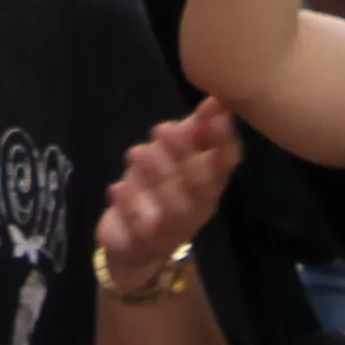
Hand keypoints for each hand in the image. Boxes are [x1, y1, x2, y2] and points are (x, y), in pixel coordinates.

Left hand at [97, 97, 241, 283]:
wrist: (135, 244)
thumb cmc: (162, 187)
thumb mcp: (177, 154)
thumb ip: (197, 127)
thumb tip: (216, 99)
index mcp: (211, 181)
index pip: (226, 161)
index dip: (224, 138)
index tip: (218, 111)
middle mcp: (198, 207)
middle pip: (201, 185)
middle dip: (184, 156)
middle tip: (162, 129)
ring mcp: (173, 230)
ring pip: (173, 209)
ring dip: (157, 179)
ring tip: (137, 153)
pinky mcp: (143, 245)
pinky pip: (138, 230)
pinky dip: (129, 208)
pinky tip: (117, 188)